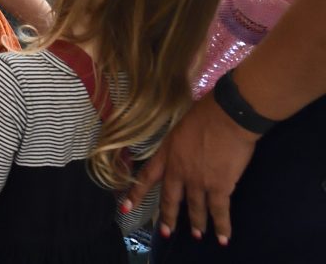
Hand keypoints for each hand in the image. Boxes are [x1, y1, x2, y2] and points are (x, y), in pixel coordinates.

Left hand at [120, 94, 258, 245]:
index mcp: (166, 155)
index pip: (147, 178)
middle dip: (168, 217)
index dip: (136, 194)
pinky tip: (223, 238)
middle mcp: (178, 172)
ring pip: (195, 208)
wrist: (227, 117)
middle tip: (166, 232)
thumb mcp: (179, 129)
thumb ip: (178, 146)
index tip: (125, 209)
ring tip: (196, 235)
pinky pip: (219, 211)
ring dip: (196, 224)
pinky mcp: (219, 187)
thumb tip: (183, 153)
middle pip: (170, 199)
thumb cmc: (205, 115)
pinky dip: (221, 226)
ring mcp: (198, 181)